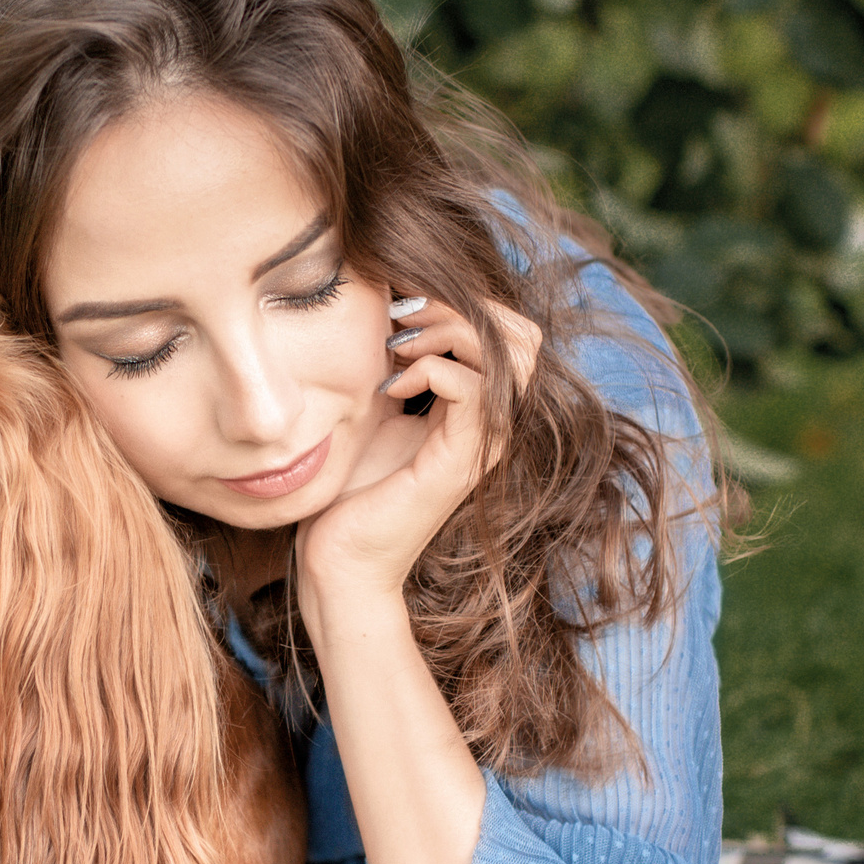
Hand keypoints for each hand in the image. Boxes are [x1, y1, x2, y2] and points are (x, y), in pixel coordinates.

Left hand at [299, 295, 542, 607]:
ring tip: (397, 350)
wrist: (338, 559)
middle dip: (463, 309)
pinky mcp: (460, 464)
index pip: (511, 334)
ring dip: (450, 334)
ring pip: (509, 357)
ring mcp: (481, 447)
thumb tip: (389, 307)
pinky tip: (392, 389)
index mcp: (477, 411)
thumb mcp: (375, 411)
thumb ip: (396, 366)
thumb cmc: (350, 490)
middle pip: (525, 338)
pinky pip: (474, 391)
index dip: (465, 304)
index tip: (403, 308)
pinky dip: (432, 371)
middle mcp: (491, 427)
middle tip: (402, 320)